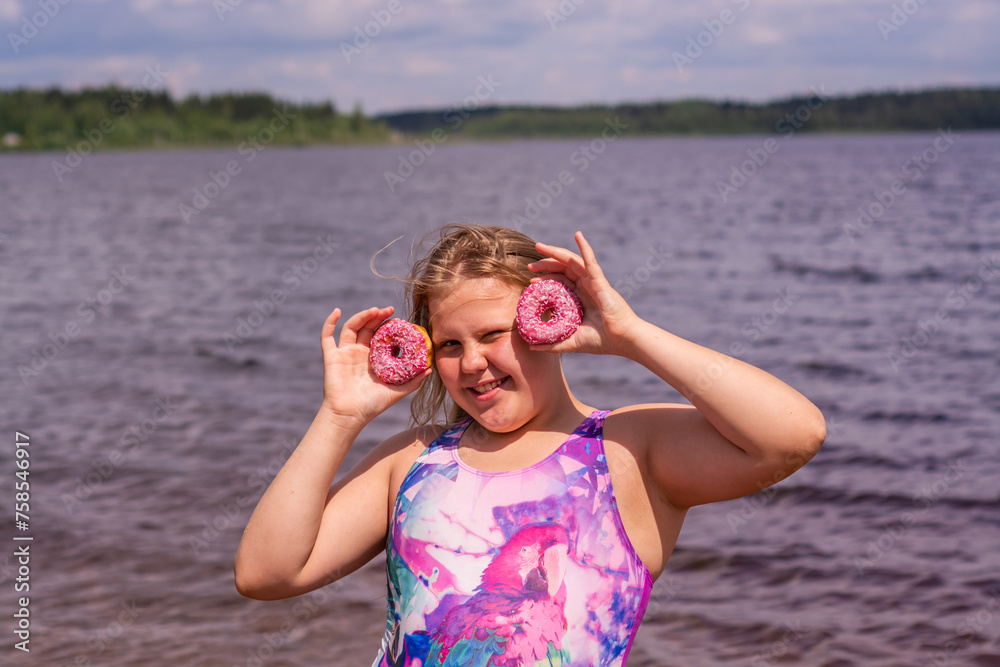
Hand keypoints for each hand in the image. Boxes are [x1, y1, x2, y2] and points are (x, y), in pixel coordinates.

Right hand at [318, 306, 430, 427]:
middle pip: (367, 326)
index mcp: (373, 358)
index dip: (389, 325)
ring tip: (375, 310)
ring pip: (352, 327)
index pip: (381, 335)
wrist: (350, 416)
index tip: (401, 321)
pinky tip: (337, 311)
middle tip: (390, 310)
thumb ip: (413, 381)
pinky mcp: (332, 357)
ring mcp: (344, 353)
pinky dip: (329, 322)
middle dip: (378, 316)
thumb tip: (429, 369)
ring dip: (362, 316)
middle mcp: (359, 352)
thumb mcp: (397, 391)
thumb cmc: (373, 405)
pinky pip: (327, 337)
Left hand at [527, 231, 642, 355]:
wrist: (622, 340)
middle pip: (562, 268)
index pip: (559, 282)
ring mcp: (593, 282)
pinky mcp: (600, 281)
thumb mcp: (571, 342)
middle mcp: (585, 286)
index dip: (544, 278)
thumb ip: (552, 344)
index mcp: (579, 297)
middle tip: (529, 265)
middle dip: (545, 264)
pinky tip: (578, 235)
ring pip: (571, 261)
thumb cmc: (601, 341)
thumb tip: (531, 347)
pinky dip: (584, 247)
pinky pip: (591, 261)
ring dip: (555, 252)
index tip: (530, 281)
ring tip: (539, 247)